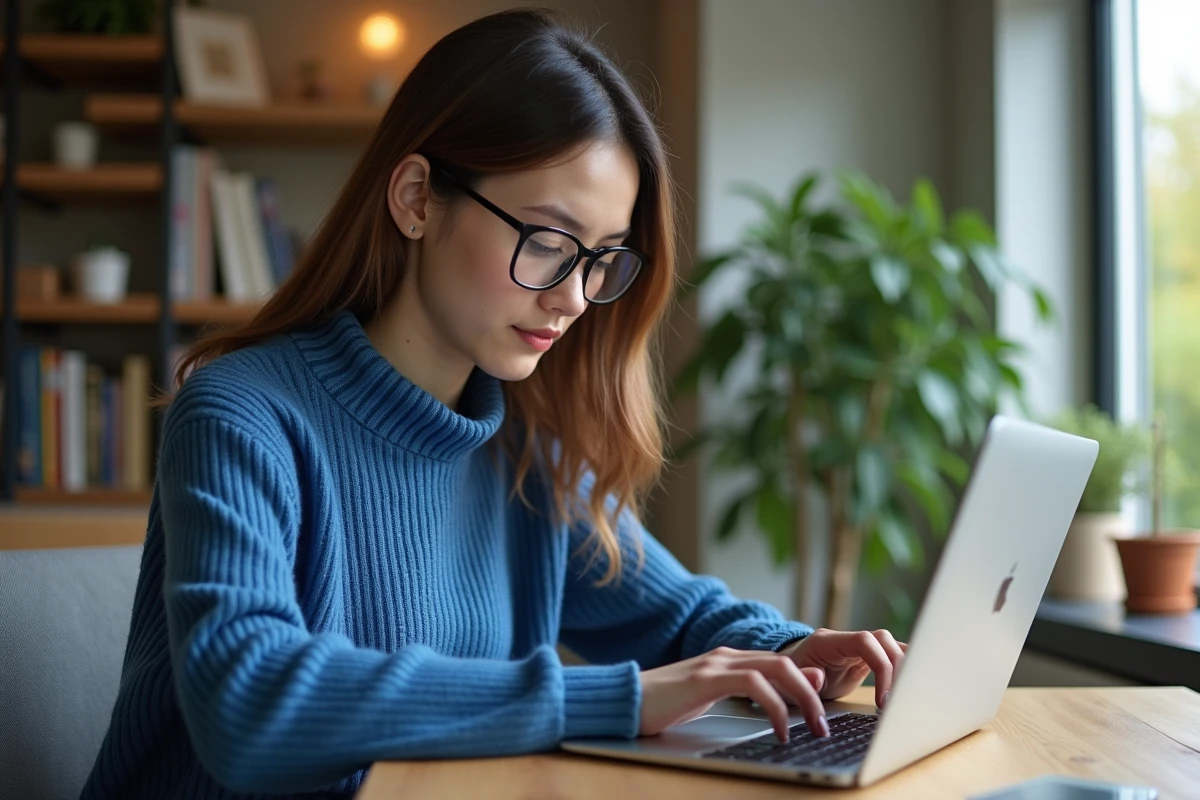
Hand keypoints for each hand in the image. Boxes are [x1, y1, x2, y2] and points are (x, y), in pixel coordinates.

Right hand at [639, 646, 828, 742]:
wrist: (624, 700)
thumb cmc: (663, 705)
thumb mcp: (712, 699)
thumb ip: (746, 692)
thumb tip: (787, 691)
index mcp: (728, 659)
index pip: (780, 663)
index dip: (806, 685)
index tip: (821, 713)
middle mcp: (726, 655)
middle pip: (786, 661)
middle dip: (812, 693)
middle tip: (824, 725)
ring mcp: (715, 663)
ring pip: (777, 667)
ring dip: (802, 698)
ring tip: (812, 728)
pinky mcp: (705, 678)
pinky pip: (752, 683)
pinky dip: (774, 706)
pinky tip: (779, 729)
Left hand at [779, 628, 907, 710]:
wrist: (789, 675)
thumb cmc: (788, 680)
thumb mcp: (789, 684)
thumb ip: (803, 680)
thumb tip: (818, 678)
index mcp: (827, 642)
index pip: (865, 641)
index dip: (881, 665)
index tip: (882, 698)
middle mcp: (846, 640)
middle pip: (884, 640)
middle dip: (897, 670)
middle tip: (895, 703)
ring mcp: (858, 648)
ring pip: (892, 647)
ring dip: (904, 671)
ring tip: (902, 700)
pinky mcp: (866, 660)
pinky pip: (890, 658)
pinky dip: (902, 672)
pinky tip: (907, 691)